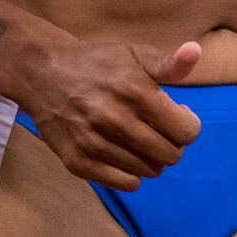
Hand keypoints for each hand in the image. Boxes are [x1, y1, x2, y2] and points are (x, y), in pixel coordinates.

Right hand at [10, 38, 203, 191]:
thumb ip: (168, 63)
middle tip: (156, 127)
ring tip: (137, 137)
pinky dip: (130, 172)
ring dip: (151, 157)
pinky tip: (122, 152)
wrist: (42, 73)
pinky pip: (126, 184)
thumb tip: (195, 52)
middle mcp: (115, 121)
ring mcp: (95, 145)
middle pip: (171, 155)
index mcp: (135, 91)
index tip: (176, 114)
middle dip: (171, 141)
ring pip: (150, 171)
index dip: (187, 124)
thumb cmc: (95, 62)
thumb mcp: (134, 54)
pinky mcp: (79, 163)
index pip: (186, 132)